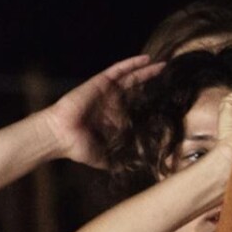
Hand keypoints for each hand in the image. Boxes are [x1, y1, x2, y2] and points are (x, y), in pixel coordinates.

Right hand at [41, 55, 163, 167]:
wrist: (61, 136)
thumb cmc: (80, 147)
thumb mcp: (105, 158)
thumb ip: (119, 162)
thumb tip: (135, 172)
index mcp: (116, 118)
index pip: (137, 108)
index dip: (152, 103)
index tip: (169, 101)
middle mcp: (113, 103)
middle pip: (136, 89)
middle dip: (151, 83)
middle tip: (170, 77)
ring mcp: (107, 92)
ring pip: (130, 77)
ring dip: (145, 70)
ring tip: (162, 64)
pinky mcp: (99, 83)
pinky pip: (117, 70)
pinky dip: (131, 64)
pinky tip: (146, 59)